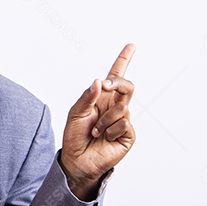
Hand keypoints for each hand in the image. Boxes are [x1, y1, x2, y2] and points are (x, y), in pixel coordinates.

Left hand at [60, 44, 135, 199]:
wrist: (77, 160)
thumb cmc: (75, 136)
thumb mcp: (76, 113)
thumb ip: (87, 97)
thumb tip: (100, 81)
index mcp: (103, 98)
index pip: (115, 77)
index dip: (124, 60)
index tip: (131, 45)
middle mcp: (115, 107)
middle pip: (127, 86)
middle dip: (118, 82)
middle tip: (106, 85)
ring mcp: (123, 120)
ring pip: (122, 108)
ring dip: (104, 119)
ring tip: (95, 130)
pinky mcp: (128, 135)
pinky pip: (124, 124)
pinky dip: (110, 130)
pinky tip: (104, 138)